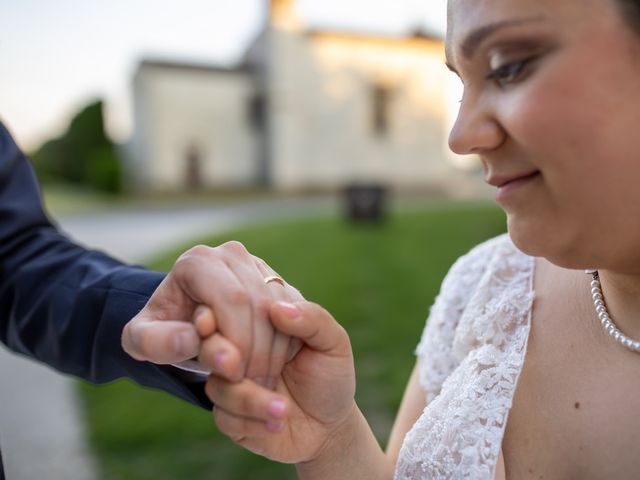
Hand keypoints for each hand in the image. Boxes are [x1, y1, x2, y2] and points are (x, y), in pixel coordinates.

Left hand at [122, 241, 302, 383]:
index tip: (232, 375)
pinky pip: (292, 312)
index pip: (232, 298)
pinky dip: (284, 344)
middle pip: (258, 303)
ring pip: (279, 308)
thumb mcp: (144, 342)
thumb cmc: (165, 330)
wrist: (183, 320)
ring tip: (257, 381)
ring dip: (273, 350)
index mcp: (198, 261)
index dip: (237, 339)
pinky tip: (269, 368)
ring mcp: (257, 264)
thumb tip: (189, 339)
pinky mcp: (276, 280)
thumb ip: (157, 343)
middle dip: (256, 349)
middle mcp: (231, 254)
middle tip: (249, 384)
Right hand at [205, 301, 355, 463]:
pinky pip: (224, 415)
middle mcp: (239, 349)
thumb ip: (313, 320)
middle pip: (211, 344)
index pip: (231, 309)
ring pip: (217, 384)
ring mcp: (231, 381)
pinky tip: (276, 424)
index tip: (221, 324)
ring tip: (284, 410)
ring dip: (250, 399)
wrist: (329, 426)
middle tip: (255, 373)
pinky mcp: (228, 413)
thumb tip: (277, 307)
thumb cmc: (331, 376)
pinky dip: (252, 421)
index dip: (222, 316)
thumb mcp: (334, 343)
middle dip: (226, 358)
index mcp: (260, 322)